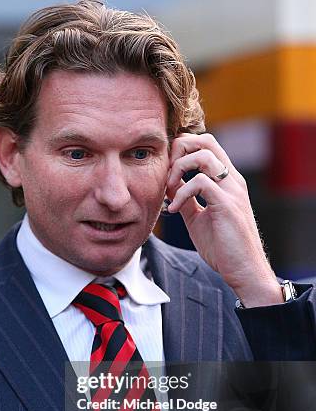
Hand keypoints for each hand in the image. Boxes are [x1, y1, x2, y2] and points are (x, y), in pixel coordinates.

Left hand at [165, 133, 281, 307]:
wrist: (243, 270)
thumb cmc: (223, 247)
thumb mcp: (198, 219)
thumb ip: (187, 200)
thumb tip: (170, 187)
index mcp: (226, 180)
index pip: (205, 145)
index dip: (181, 152)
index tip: (167, 176)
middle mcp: (231, 179)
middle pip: (205, 140)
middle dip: (179, 150)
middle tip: (166, 176)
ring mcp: (231, 190)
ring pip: (203, 154)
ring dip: (178, 168)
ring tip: (169, 191)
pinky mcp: (227, 205)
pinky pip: (200, 182)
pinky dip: (181, 192)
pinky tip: (174, 210)